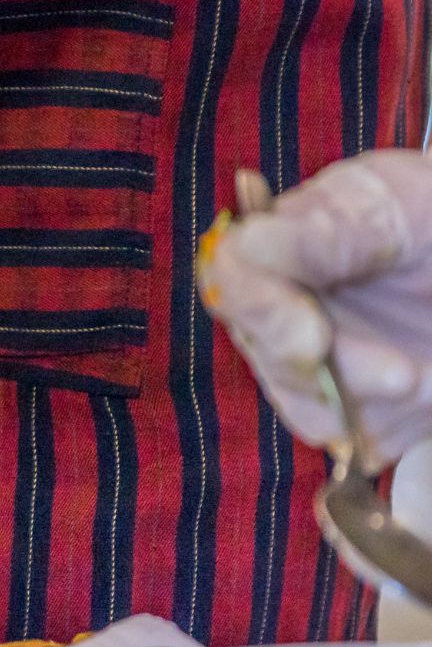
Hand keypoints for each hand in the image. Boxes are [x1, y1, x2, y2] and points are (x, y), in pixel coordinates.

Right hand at [200, 150, 431, 467]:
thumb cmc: (427, 217)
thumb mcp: (382, 203)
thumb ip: (316, 231)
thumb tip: (238, 246)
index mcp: (275, 254)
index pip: (235, 284)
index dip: (264, 314)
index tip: (313, 340)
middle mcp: (283, 317)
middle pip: (272, 360)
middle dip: (334, 374)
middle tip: (401, 376)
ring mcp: (321, 370)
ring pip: (311, 412)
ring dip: (372, 405)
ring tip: (425, 379)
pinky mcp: (364, 415)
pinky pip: (359, 443)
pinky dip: (400, 422)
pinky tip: (428, 388)